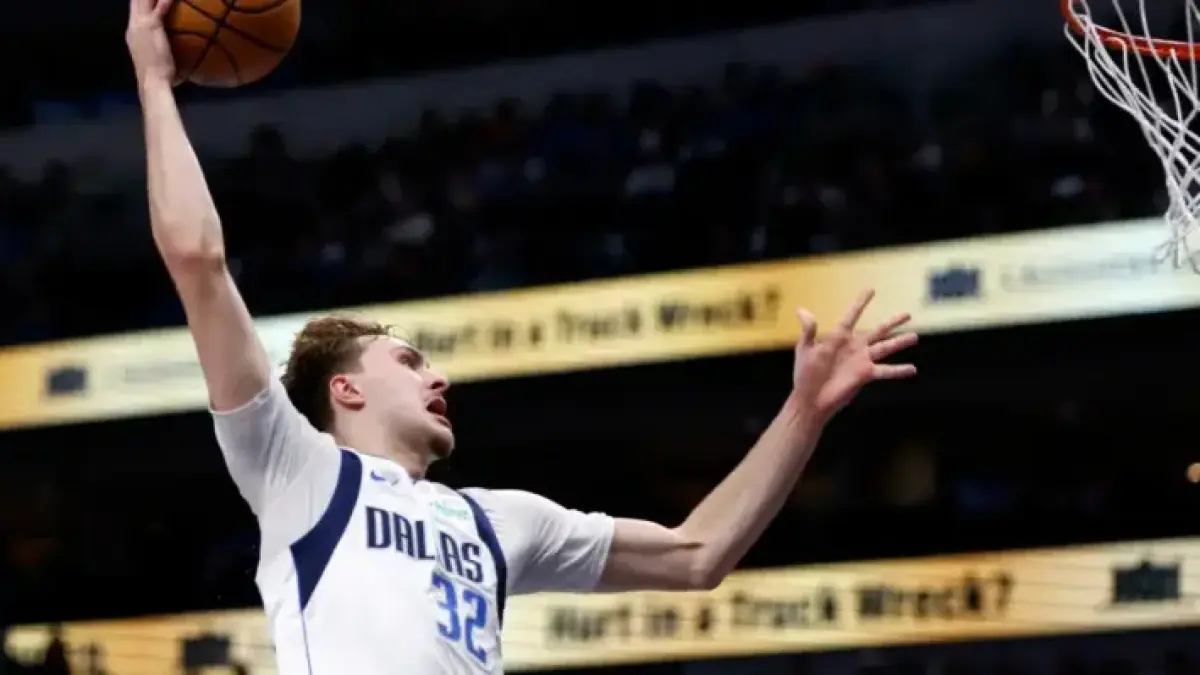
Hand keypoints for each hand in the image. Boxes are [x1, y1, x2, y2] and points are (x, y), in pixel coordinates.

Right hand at [126, 0, 175, 84]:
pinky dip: (166, 1)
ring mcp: (140, 24)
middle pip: (136, 1)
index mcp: (133, 32)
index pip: (135, 10)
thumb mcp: (153, 57)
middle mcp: (133, 25)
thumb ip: (157, 49)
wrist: (152, 81)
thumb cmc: (156, 75)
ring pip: (144, 0)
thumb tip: (169, 55)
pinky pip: (160, 7)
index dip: (140, 1)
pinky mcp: (152, 25)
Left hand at [790, 289, 917, 420]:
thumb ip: (808, 330)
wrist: (811, 398)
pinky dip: (899, 370)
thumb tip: (802, 310)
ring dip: (900, 342)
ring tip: (915, 336)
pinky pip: (885, 371)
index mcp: (839, 336)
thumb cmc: (805, 374)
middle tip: (908, 314)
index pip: (852, 315)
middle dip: (892, 322)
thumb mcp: (805, 349)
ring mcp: (862, 360)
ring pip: (886, 347)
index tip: (871, 289)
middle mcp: (854, 346)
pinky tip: (912, 369)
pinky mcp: (866, 374)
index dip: (861, 302)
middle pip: (878, 330)